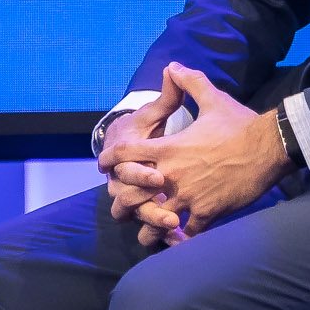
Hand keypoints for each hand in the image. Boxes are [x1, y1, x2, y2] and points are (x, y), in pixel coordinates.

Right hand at [94, 98, 172, 240]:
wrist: (129, 152)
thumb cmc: (146, 130)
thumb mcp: (157, 113)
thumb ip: (169, 93)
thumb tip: (173, 67)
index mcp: (127, 156)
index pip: (126, 166)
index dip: (139, 174)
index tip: (158, 177)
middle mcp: (126, 181)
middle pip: (128, 200)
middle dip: (146, 206)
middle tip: (168, 210)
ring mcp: (137, 199)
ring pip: (139, 218)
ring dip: (155, 224)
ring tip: (175, 229)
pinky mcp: (151, 212)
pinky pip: (154, 230)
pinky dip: (167, 238)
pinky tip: (183, 242)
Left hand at [112, 63, 291, 239]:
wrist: (271, 147)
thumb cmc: (240, 124)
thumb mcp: (213, 99)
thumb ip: (189, 83)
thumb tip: (173, 66)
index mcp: (168, 149)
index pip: (126, 154)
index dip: (111, 160)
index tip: (103, 166)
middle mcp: (172, 175)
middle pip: (131, 194)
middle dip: (123, 203)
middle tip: (121, 210)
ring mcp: (188, 196)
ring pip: (156, 220)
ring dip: (150, 228)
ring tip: (147, 235)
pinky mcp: (208, 212)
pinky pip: (187, 232)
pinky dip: (182, 238)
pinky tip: (179, 241)